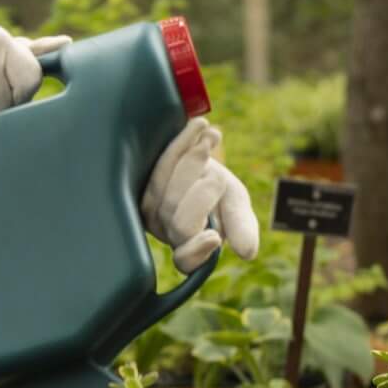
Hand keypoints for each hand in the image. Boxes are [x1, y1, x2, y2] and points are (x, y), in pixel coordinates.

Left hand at [142, 117, 259, 269]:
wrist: (198, 156)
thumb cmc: (220, 189)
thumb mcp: (235, 205)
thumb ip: (241, 225)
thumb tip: (248, 253)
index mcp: (190, 245)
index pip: (187, 261)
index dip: (197, 251)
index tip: (215, 238)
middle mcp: (166, 230)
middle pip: (179, 221)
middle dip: (203, 195)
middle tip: (218, 175)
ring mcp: (149, 207)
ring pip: (165, 189)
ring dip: (193, 162)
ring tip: (213, 138)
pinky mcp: (139, 180)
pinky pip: (159, 163)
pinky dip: (181, 143)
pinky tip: (200, 126)